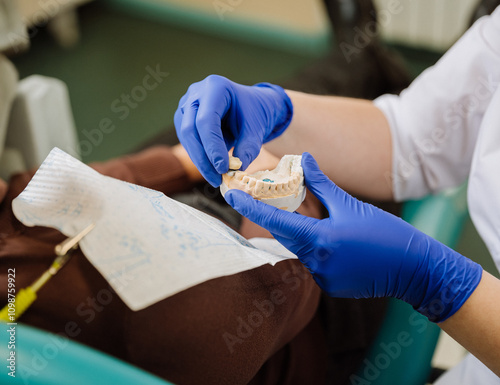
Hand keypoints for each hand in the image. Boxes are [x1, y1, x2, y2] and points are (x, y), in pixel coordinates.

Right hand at [174, 75, 292, 186]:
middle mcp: (196, 93)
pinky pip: (187, 141)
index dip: (212, 146)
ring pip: (185, 137)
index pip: (207, 120)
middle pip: (190, 129)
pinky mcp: (183, 119)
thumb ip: (248, 148)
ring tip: (216, 177)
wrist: (250, 108)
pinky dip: (199, 156)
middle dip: (203, 158)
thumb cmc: (254, 114)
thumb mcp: (256, 130)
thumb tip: (236, 170)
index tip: (223, 168)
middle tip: (217, 179)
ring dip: (199, 160)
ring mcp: (186, 105)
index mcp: (216, 87)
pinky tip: (212, 169)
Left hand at [225, 152, 482, 321]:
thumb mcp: (349, 204)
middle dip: (281, 218)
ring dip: (305, 235)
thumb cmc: (384, 232)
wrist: (414, 269)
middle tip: (274, 201)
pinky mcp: (331, 287)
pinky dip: (320, 250)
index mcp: (319, 240)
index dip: (250, 206)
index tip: (231, 194)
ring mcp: (323, 279)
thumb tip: (304, 158)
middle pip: (287, 235)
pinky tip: (341, 245)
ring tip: (330, 225)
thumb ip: (321, 183)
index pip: (275, 220)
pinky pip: (316, 264)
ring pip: (302, 249)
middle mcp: (316, 263)